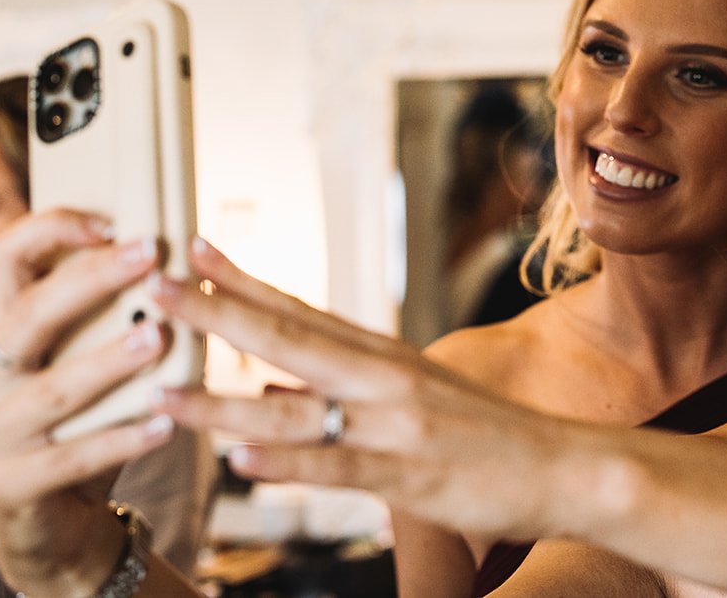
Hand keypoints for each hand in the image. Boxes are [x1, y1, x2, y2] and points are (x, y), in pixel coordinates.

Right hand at [0, 210, 177, 596]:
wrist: (57, 521)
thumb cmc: (84, 424)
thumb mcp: (91, 362)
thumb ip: (118, 317)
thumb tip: (188, 261)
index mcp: (4, 331)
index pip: (8, 260)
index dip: (53, 230)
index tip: (112, 219)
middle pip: (26, 316)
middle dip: (90, 281)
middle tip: (149, 255)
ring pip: (49, 389)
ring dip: (107, 361)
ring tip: (158, 339)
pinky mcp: (10, 485)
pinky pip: (69, 458)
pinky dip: (120, 439)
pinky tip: (165, 422)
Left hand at [153, 239, 597, 539]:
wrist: (568, 468)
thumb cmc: (488, 438)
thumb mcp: (411, 401)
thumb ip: (335, 394)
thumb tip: (261, 391)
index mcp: (383, 357)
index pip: (300, 309)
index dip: (242, 281)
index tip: (191, 251)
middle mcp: (385, 378)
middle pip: (288, 339)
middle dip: (217, 313)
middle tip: (157, 286)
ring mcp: (396, 425)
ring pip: (299, 408)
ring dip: (225, 404)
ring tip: (167, 393)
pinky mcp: (410, 475)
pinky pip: (340, 467)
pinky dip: (289, 464)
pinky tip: (242, 462)